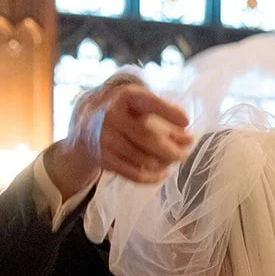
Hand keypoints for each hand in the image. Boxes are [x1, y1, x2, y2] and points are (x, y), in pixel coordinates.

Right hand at [63, 80, 192, 186]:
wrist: (87, 125)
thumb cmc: (125, 113)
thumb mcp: (141, 106)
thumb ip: (166, 119)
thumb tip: (187, 139)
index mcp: (125, 98)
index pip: (148, 103)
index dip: (168, 112)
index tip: (187, 121)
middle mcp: (113, 117)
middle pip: (147, 136)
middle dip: (171, 148)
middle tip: (184, 153)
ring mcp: (107, 139)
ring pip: (143, 158)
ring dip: (163, 163)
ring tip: (173, 160)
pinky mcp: (105, 159)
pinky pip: (133, 173)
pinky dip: (152, 177)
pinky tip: (163, 173)